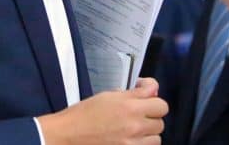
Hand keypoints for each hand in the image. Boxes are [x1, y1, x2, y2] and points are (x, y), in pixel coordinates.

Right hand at [38, 77, 166, 144]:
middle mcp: (134, 125)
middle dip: (151, 117)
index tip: (145, 98)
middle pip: (160, 122)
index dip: (153, 100)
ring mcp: (132, 143)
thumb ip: (133, 93)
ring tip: (132, 131)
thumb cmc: (83, 114)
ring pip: (157, 138)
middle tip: (137, 115)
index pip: (161, 104)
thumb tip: (152, 90)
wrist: (67, 135)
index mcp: (129, 106)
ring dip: (148, 134)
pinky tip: (129, 140)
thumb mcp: (108, 95)